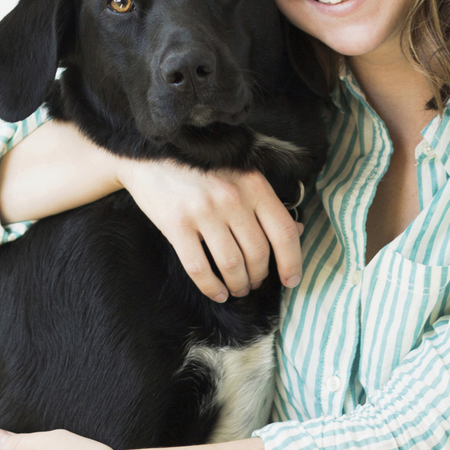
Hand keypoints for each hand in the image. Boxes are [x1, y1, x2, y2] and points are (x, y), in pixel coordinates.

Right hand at [113, 157, 302, 302]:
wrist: (150, 157)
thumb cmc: (202, 169)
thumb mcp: (241, 177)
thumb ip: (267, 204)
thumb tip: (299, 231)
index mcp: (253, 185)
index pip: (284, 232)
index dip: (292, 262)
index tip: (291, 279)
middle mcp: (232, 197)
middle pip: (258, 253)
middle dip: (259, 276)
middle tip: (254, 282)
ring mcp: (203, 211)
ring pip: (232, 265)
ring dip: (238, 284)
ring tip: (237, 288)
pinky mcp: (177, 224)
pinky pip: (200, 268)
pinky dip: (211, 287)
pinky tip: (217, 292)